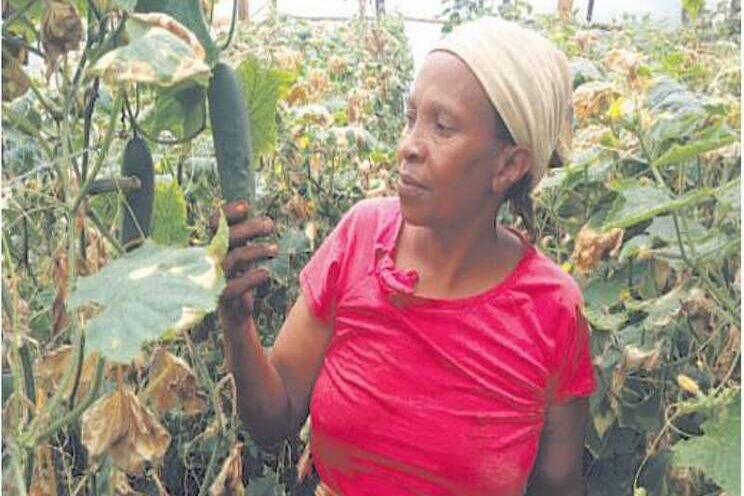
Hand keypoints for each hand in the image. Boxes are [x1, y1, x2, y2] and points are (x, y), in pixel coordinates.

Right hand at [212, 200, 275, 331]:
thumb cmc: (240, 279)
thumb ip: (246, 239)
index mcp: (214, 245)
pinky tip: (266, 274)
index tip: (247, 206)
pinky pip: (235, 286)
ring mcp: (214, 278)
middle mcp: (211, 259)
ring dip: (256, 250)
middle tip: (270, 225)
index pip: (213, 222)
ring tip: (275, 249)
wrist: (236, 315)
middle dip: (250, 228)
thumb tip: (264, 219)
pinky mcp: (221, 297)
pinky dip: (252, 277)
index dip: (228, 212)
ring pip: (233, 258)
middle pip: (226, 237)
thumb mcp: (243, 256)